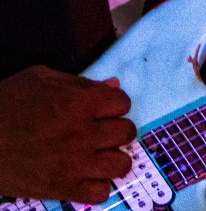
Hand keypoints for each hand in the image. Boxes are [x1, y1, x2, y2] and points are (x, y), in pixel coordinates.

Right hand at [0, 66, 134, 203]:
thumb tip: (113, 86)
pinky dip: (97, 184)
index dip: (113, 104)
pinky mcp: (62, 188)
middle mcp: (80, 134)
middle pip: (127, 132)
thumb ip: (81, 83)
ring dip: (113, 157)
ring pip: (122, 164)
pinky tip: (85, 174)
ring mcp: (73, 164)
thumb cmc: (4, 105)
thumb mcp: (40, 79)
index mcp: (77, 104)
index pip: (123, 102)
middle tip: (99, 130)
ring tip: (97, 153)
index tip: (101, 108)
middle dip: (116, 128)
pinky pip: (101, 193)